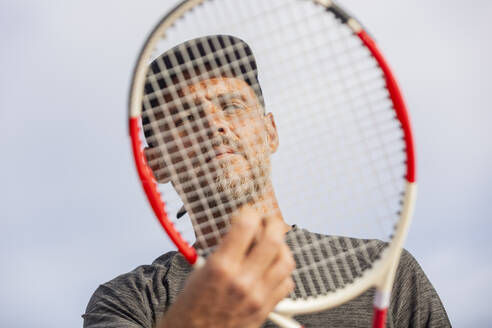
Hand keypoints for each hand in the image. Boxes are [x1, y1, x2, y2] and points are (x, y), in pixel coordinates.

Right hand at [157, 206, 294, 327]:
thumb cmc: (190, 308)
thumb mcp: (200, 270)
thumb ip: (223, 250)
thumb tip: (241, 231)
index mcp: (221, 267)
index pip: (246, 226)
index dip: (250, 213)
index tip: (248, 213)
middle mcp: (243, 281)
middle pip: (274, 240)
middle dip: (273, 224)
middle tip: (267, 222)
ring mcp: (258, 296)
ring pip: (286, 261)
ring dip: (281, 248)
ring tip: (272, 245)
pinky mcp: (266, 309)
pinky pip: (287, 283)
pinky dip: (283, 272)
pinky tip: (272, 269)